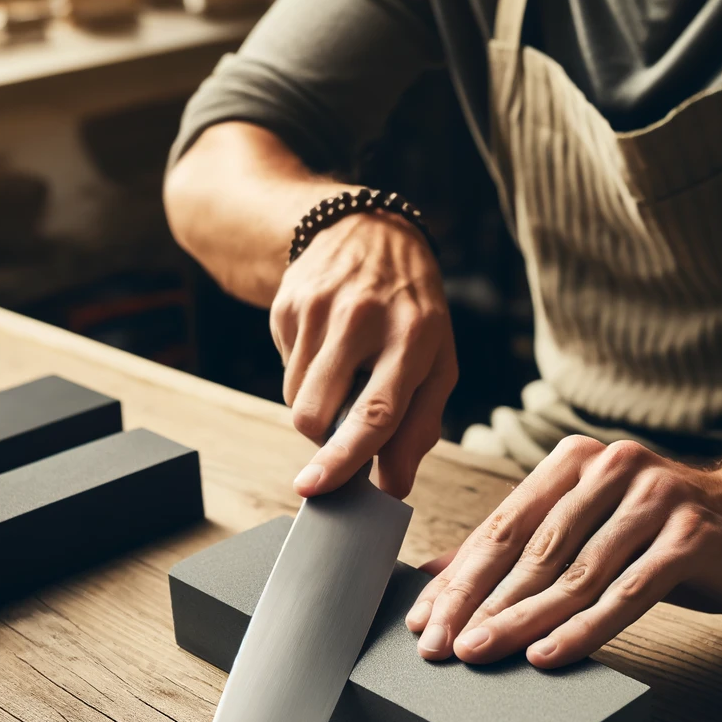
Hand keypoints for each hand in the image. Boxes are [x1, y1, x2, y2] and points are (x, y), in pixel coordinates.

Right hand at [274, 210, 457, 498]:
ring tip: (346, 375)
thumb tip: (393, 488)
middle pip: (316, 413)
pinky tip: (328, 350)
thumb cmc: (413, 313)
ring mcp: (318, 308)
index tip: (316, 488)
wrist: (368, 233)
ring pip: (294, 400)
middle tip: (348, 428)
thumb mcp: (438, 362)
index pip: (376, 411)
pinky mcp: (287, 305)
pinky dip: (305, 378)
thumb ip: (420, 428)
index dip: (345, 457)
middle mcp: (363, 318)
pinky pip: (284, 373)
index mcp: (413, 336)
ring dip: (317, 408)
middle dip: (323, 442)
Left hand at [405, 437, 721, 667]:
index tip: (423, 623)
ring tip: (483, 654)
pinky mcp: (689, 535)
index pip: (504, 526)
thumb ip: (517, 546)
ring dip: (523, 620)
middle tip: (443, 648)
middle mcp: (611, 469)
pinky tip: (549, 653)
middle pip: (532, 550)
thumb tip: (435, 579)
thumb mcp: (584, 524)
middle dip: (481, 604)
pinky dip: (584, 628)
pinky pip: (626, 592)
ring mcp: (653, 499)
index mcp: (574, 462)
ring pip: (575, 574)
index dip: (460, 579)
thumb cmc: (657, 527)